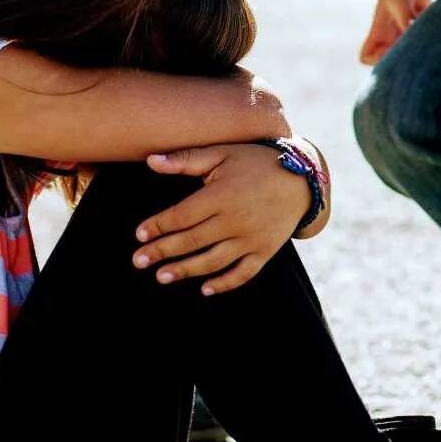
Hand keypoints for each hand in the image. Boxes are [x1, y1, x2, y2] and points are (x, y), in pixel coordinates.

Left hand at [131, 143, 311, 294]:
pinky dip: (224, 283)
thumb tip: (150, 160)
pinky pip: (243, 273)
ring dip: (186, 270)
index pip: (182, 216)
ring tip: (162, 277)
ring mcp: (252, 238)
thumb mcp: (222, 152)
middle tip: (138, 261)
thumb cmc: (255, 161)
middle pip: (192, 241)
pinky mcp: (266, 250)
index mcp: (222, 195)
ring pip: (213, 261)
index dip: (159, 226)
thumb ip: (186, 159)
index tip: (139, 234)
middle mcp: (236, 219)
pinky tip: (205, 289)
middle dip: (162, 252)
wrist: (302, 177)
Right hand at [359, 0, 430, 65]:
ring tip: (423, 44)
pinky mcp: (418, 26)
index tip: (390, 54)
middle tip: (412, 53)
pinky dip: (427, 40)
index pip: (366, 56)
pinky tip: (431, 33)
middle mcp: (389, 36)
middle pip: (388, 60)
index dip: (375, 61)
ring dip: (414, 51)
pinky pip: (420, 41)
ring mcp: (403, 32)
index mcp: (378, 32)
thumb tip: (413, 41)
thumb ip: (405, 25)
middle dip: (399, 61)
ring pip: (405, 52)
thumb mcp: (399, 7)